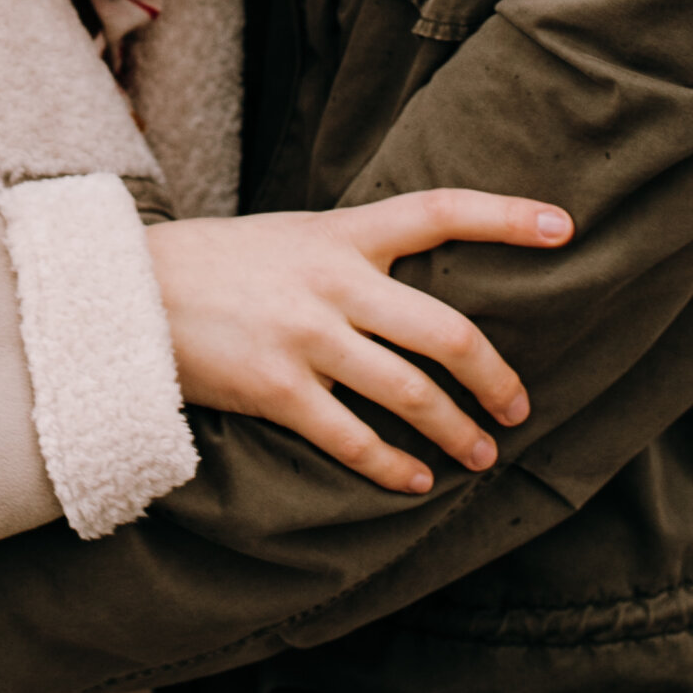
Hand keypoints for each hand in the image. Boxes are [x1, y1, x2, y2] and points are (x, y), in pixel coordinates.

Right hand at [147, 189, 572, 494]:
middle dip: (495, 375)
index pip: (439, 211)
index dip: (506, 218)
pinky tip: (415, 481)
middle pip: (446, 330)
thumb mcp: (292, 238)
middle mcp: (332, 282)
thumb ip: (355, 256)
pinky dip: (393, 466)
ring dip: (457, 431)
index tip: (564, 228)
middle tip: (521, 404)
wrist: (128, 294)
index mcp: (341, 234)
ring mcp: (306, 338)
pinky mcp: (277, 390)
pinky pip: (353, 439)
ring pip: (411, 393)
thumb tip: (423, 286)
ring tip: (482, 454)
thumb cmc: (220, 265)